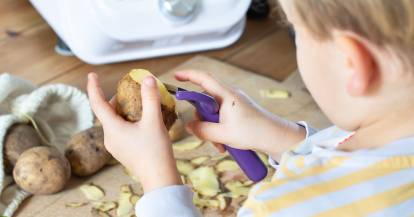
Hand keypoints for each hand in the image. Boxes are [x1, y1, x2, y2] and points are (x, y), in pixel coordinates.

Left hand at [87, 73, 180, 192]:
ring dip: (123, 110)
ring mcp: (115, 146)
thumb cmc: (155, 151)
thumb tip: (148, 79)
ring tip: (139, 104)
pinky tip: (142, 120)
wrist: (159, 179)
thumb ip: (150, 98)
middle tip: (130, 89)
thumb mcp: (154, 121)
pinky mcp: (123, 151)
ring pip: (114, 121)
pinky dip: (127, 120)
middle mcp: (109, 137)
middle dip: (116, 99)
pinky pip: (120, 130)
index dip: (93, 87)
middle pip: (107, 112)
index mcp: (112, 129)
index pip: (97, 103)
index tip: (92, 75)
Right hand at [175, 70, 305, 160]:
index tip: (176, 76)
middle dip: (201, 118)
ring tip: (220, 144)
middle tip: (205, 133)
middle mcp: (230, 95)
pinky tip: (225, 143)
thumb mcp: (223, 134)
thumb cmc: (253, 132)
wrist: (276, 137)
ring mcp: (234, 103)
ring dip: (211, 128)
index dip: (188, 75)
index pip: (204, 78)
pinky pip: (221, 117)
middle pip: (205, 100)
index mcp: (226, 95)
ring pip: (212, 112)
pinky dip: (219, 129)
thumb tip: (189, 126)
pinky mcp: (238, 111)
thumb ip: (202, 130)